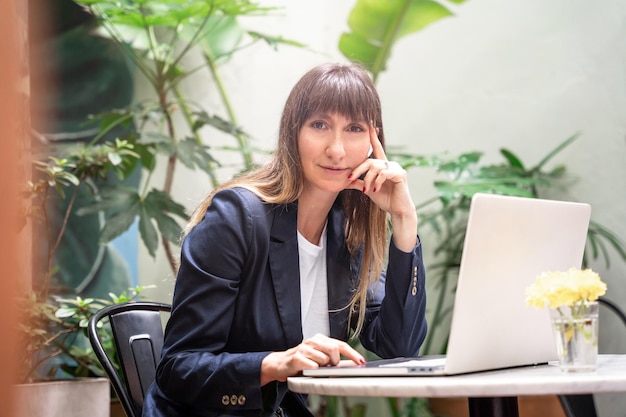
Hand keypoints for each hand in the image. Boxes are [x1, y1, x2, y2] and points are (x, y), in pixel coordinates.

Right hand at [260, 334, 364, 384]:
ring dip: (322, 368)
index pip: (340, 344)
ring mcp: (304, 348)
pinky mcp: (297, 357)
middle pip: (334, 349)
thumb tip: (352, 364)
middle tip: (329, 367)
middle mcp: (312, 341)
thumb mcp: (319, 358)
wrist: (280, 364)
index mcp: (319, 339)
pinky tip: (307, 369)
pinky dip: (313, 371)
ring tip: (314, 368)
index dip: (352, 354)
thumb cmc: (301, 361)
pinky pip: (313, 366)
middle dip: (335, 362)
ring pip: (324, 359)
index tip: (361, 361)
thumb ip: (334, 359)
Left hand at [345, 123, 417, 250]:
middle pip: (370, 161)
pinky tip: (375, 190)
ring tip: (366, 190)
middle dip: (358, 169)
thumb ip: (359, 182)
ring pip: (375, 167)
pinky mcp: (400, 174)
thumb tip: (345, 180)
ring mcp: (396, 168)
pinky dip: (377, 182)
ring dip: (368, 179)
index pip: (377, 148)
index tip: (370, 125)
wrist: (397, 210)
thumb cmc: (385, 199)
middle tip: (349, 177)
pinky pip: (384, 173)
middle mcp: (390, 164)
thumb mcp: (368, 189)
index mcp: (383, 166)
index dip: (373, 137)